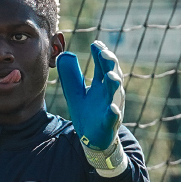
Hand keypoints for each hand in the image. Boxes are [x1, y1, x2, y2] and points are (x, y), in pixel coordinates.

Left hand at [56, 41, 127, 173]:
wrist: (92, 138)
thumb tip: (64, 55)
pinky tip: (112, 108)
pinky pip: (113, 117)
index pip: (103, 65)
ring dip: (115, 84)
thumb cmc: (87, 112)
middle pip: (113, 74)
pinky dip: (114, 112)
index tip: (95, 43)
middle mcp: (109, 94)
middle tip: (104, 52)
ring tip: (110, 75)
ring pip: (116, 94)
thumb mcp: (75, 92)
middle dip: (110, 63)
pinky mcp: (109, 123)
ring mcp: (111, 107)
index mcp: (102, 85)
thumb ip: (71, 76)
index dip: (101, 54)